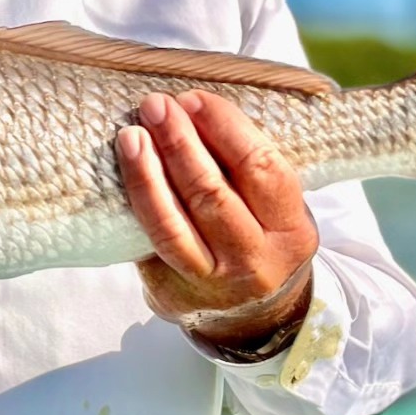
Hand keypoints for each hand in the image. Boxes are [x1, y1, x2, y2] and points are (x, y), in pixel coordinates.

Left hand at [116, 90, 317, 349]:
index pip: (262, 169)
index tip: (194, 99)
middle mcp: (256, 259)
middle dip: (180, 142)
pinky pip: (151, 241)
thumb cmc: (258, 235)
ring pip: (174, 223)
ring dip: (148, 172)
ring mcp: (214, 280)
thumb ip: (247, 164)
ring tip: (131, 134)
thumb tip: (194, 104)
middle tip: (155, 105)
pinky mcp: (175, 290)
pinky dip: (137, 201)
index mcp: (291, 229)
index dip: (226, 128)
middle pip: (213, 194)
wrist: (254, 315)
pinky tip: (124, 171)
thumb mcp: (275, 206)